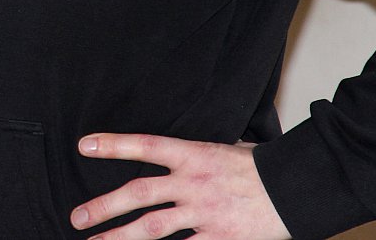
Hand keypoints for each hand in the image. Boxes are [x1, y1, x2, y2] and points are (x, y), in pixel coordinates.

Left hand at [70, 133, 289, 239]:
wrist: (297, 188)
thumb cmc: (262, 167)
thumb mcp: (225, 149)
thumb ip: (196, 157)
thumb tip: (175, 157)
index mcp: (193, 155)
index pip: (145, 146)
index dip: (113, 145)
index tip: (84, 146)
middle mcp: (193, 183)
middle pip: (139, 194)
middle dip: (104, 207)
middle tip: (78, 217)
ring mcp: (204, 213)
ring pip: (153, 228)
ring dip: (120, 237)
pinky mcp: (220, 238)